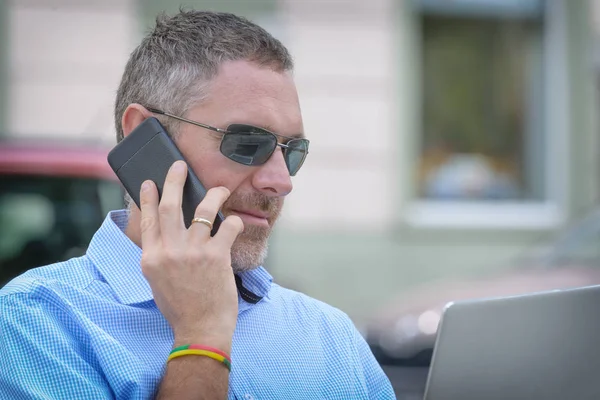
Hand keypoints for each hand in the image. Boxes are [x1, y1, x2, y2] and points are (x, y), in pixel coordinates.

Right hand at [139, 160, 243, 351]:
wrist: (200, 329)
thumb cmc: (180, 306)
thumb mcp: (158, 280)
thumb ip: (159, 254)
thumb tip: (166, 230)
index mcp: (151, 258)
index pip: (147, 220)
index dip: (149, 198)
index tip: (150, 182)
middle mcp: (169, 251)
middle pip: (169, 206)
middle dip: (174, 181)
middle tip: (179, 166)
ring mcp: (193, 252)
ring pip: (202, 209)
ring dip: (213, 194)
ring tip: (219, 189)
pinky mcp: (216, 255)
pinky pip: (228, 226)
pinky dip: (234, 220)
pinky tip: (236, 221)